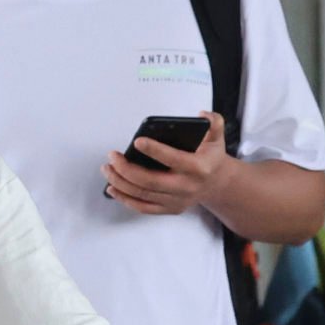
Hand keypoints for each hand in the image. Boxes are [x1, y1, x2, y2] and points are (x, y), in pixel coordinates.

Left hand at [105, 114, 232, 216]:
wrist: (217, 184)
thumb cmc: (210, 158)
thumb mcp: (217, 138)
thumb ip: (214, 123)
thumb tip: (201, 115)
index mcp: (198, 167)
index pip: (173, 159)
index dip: (154, 150)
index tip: (137, 141)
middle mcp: (186, 186)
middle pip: (150, 181)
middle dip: (126, 169)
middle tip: (112, 157)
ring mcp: (177, 200)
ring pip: (143, 194)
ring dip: (120, 182)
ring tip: (107, 169)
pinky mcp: (170, 209)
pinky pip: (143, 207)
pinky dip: (125, 199)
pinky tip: (113, 187)